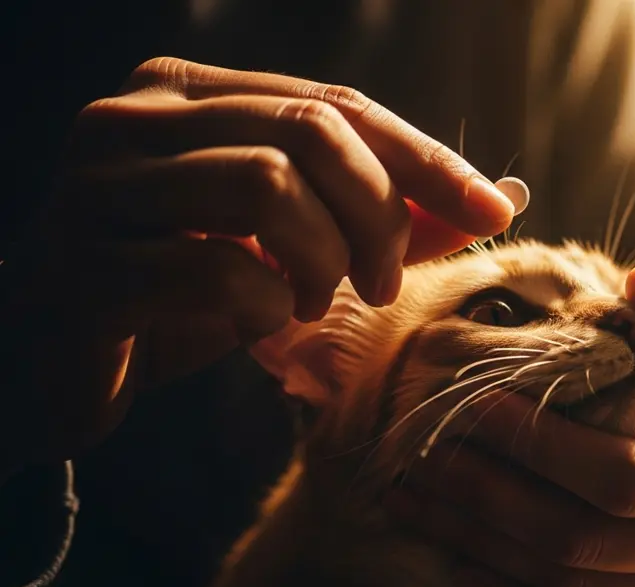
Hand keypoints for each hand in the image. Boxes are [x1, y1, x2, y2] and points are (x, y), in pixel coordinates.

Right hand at [0, 57, 513, 477]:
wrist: (52, 364)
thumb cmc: (181, 296)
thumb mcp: (293, 250)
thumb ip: (387, 219)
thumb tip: (502, 195)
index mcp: (189, 93)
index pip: (339, 105)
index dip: (427, 160)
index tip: (494, 213)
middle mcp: (136, 116)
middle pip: (310, 131)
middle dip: (377, 215)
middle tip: (380, 285)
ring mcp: (99, 185)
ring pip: (265, 184)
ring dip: (321, 259)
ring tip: (312, 303)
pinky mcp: (84, 264)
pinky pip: (215, 269)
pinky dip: (263, 306)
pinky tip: (257, 324)